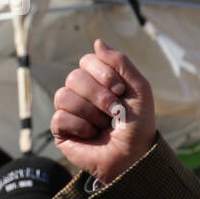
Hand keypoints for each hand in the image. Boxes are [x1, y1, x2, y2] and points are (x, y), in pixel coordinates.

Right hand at [51, 39, 156, 184]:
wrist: (134, 156)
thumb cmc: (139, 124)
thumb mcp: (139, 89)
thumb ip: (121, 62)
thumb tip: (97, 42)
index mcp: (99, 80)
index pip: (87, 61)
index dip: (104, 74)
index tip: (121, 90)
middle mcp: (82, 92)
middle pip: (74, 77)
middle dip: (99, 95)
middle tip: (114, 111)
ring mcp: (69, 110)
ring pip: (63, 96)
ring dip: (90, 113)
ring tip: (103, 125)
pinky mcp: (61, 130)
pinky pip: (60, 118)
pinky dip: (80, 127)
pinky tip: (91, 136)